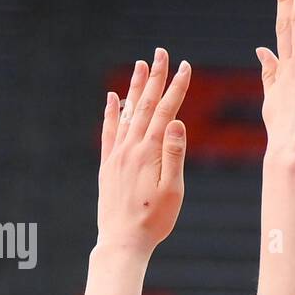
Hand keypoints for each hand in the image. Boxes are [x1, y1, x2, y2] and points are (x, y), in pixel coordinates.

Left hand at [95, 47, 190, 255]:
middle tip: (161, 53)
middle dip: (156, 78)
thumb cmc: (153, 221)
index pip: (166, 111)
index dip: (177, 88)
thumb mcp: (172, 191)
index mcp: (150, 152)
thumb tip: (177, 122)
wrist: (122, 242)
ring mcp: (117, 155)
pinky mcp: (108, 165)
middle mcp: (131, 148)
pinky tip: (113, 98)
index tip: (185, 66)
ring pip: (127, 113)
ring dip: (136, 88)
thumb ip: (174, 155)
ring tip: (141, 66)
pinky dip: (112, 112)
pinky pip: (109, 131)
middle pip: (146, 105)